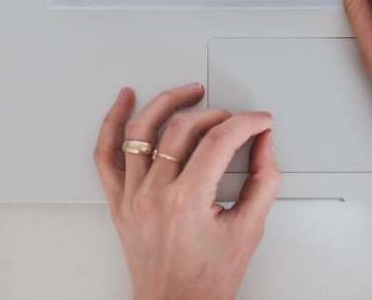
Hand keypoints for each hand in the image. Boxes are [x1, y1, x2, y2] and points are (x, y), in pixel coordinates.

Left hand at [94, 84, 279, 299]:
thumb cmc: (207, 279)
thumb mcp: (249, 229)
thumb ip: (264, 180)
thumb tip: (265, 143)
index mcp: (187, 202)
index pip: (220, 140)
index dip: (247, 122)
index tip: (260, 121)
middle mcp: (154, 194)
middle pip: (183, 128)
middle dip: (217, 114)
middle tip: (236, 120)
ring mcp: (131, 195)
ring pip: (141, 129)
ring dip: (167, 101)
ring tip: (189, 91)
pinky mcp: (119, 199)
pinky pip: (106, 153)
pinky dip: (113, 121)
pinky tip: (125, 100)